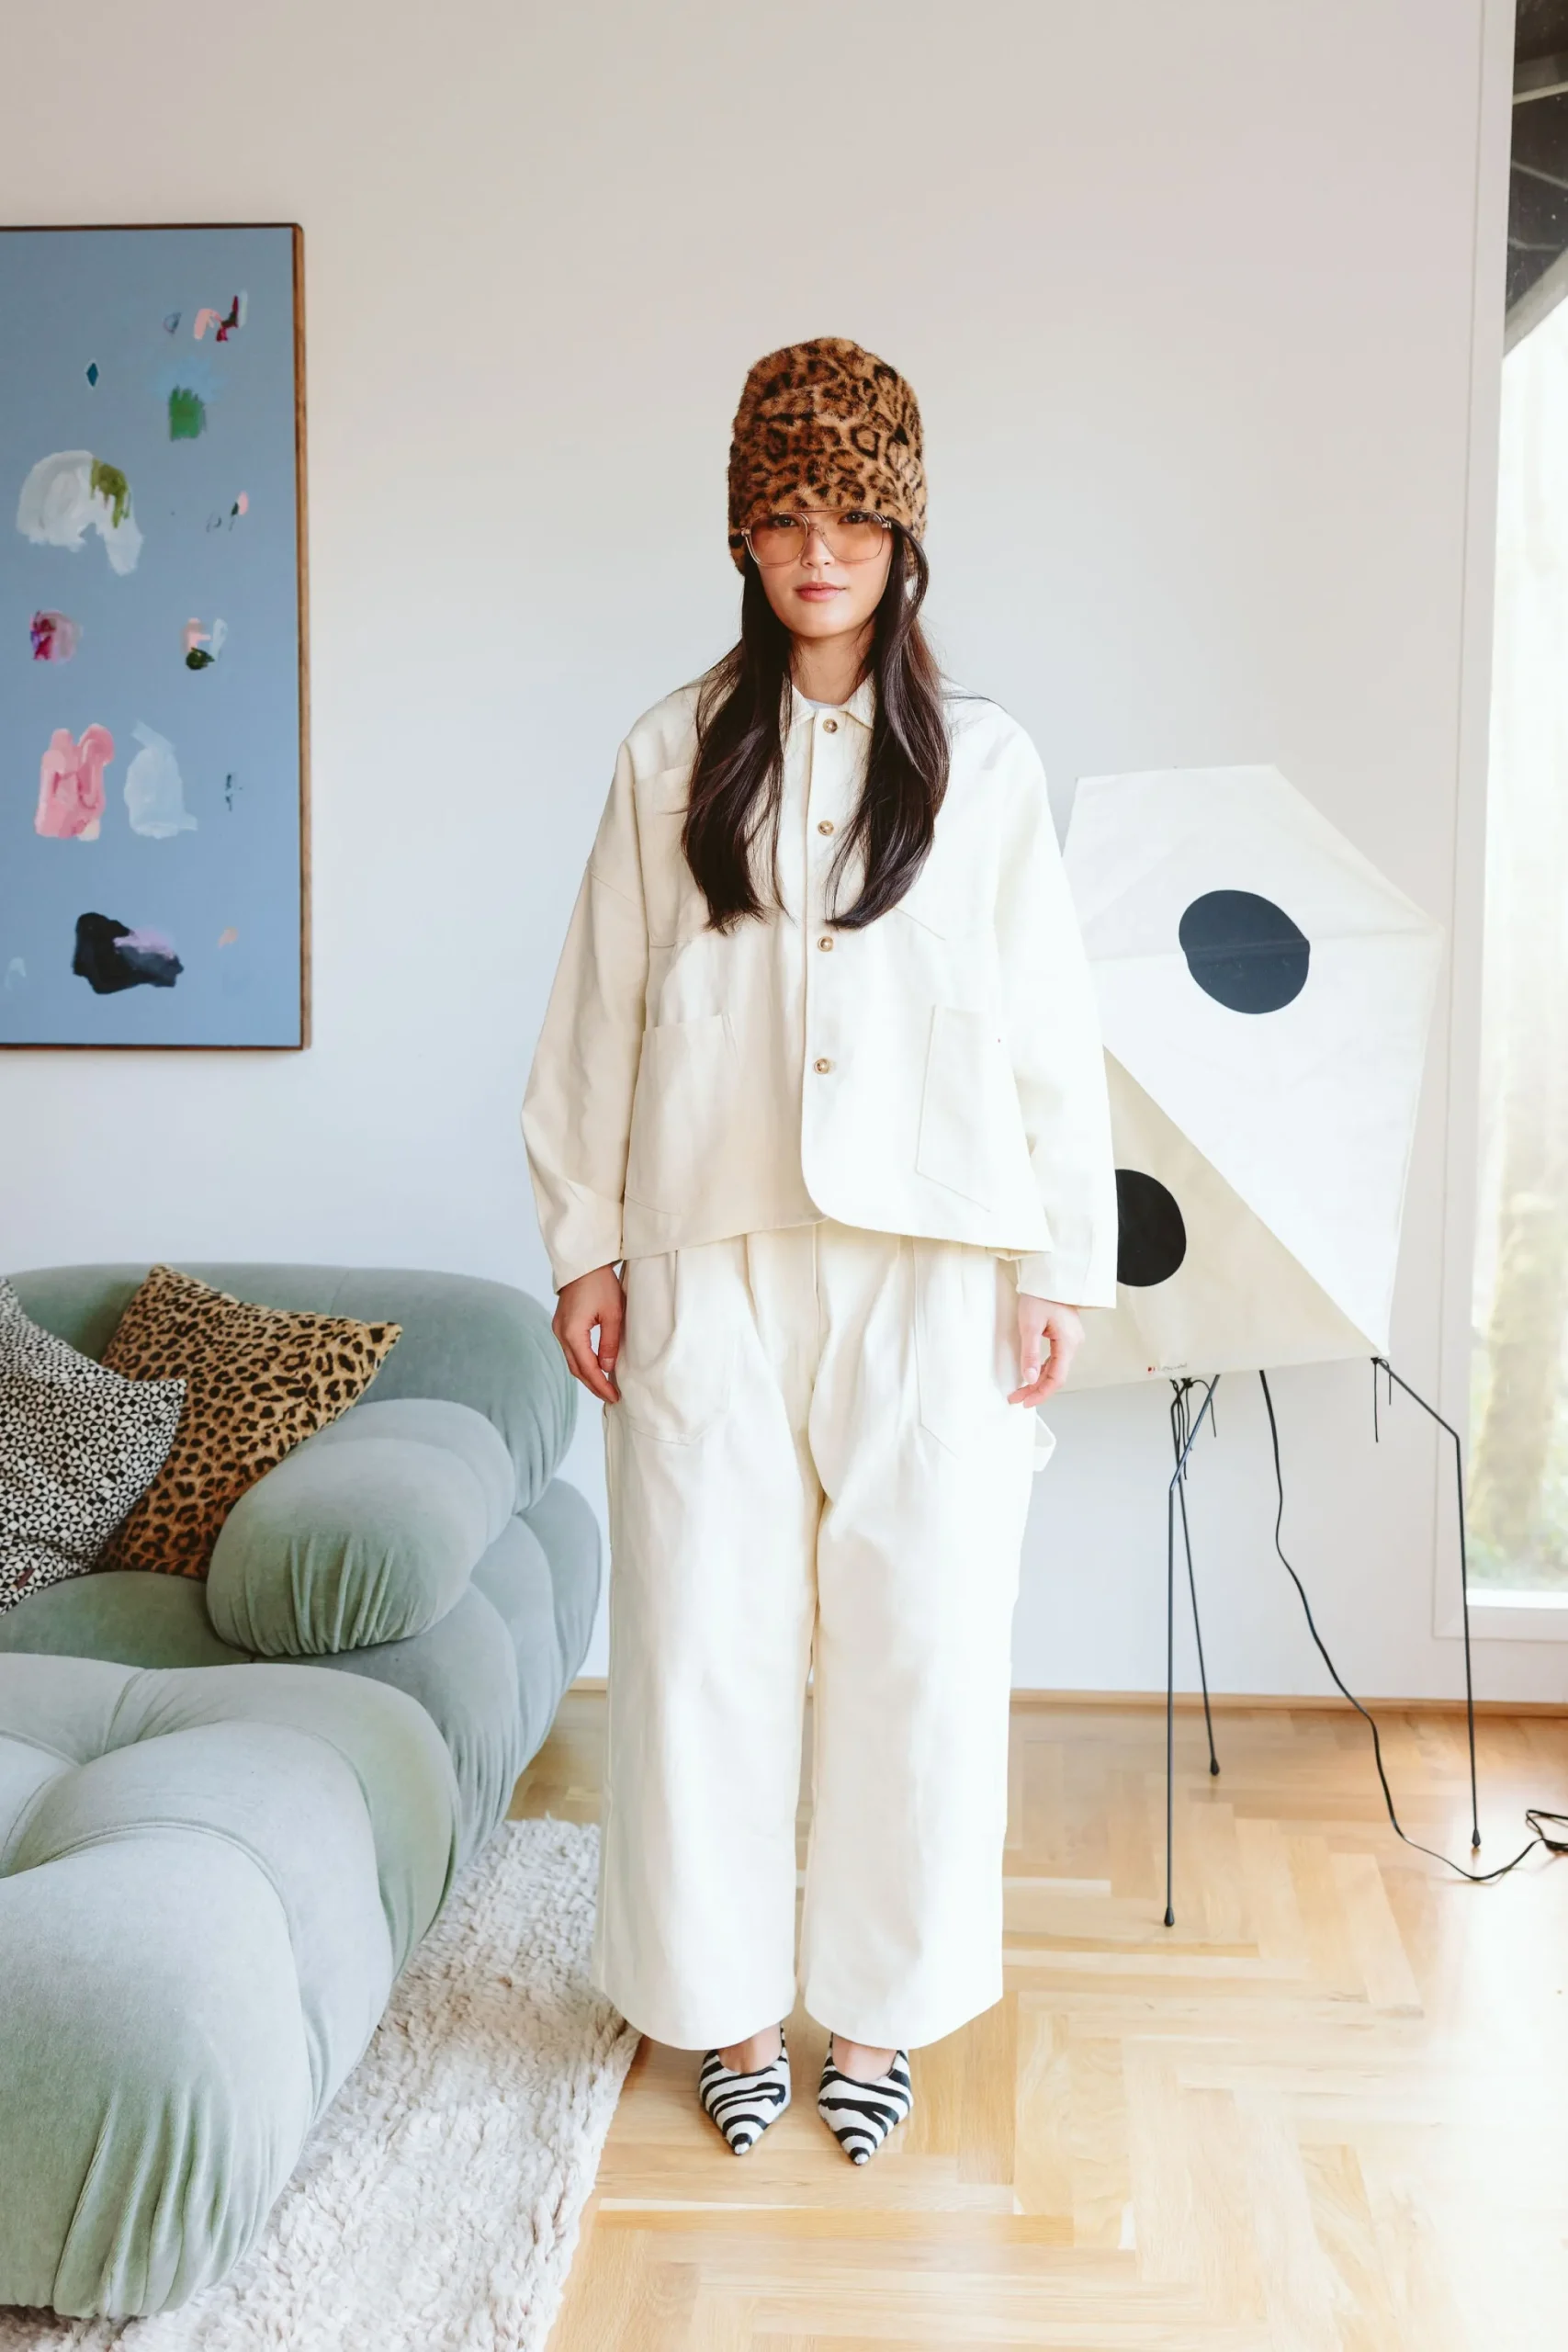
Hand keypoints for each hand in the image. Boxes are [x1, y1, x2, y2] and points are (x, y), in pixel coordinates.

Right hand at [552, 1264, 624, 1403]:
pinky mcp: (561, 1325)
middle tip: (611, 1396)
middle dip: (593, 1385)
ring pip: (572, 1361)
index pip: (588, 1368)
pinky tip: (596, 1367)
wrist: (583, 1263)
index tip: (614, 1396)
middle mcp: (561, 1334)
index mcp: (572, 1333)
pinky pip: (571, 1351)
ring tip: (605, 1385)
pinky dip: (583, 1362)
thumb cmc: (600, 1283)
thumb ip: (610, 1343)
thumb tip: (608, 1369)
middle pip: (576, 1369)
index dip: (601, 1385)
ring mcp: (558, 1329)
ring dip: (588, 1375)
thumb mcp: (612, 1314)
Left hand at [1009, 1295, 1083, 1405]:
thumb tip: (1028, 1378)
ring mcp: (1071, 1339)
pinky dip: (1042, 1368)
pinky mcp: (1065, 1335)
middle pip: (1056, 1376)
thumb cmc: (1040, 1295)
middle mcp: (1074, 1343)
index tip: (1025, 1402)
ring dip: (1038, 1380)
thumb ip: (1030, 1353)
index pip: (1057, 1378)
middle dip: (1036, 1389)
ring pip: (1055, 1368)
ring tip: (1020, 1389)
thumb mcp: (1030, 1325)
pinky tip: (1031, 1374)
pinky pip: (1055, 1358)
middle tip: (1016, 1397)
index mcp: (1068, 1342)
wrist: (1050, 1275)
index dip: (1041, 1393)